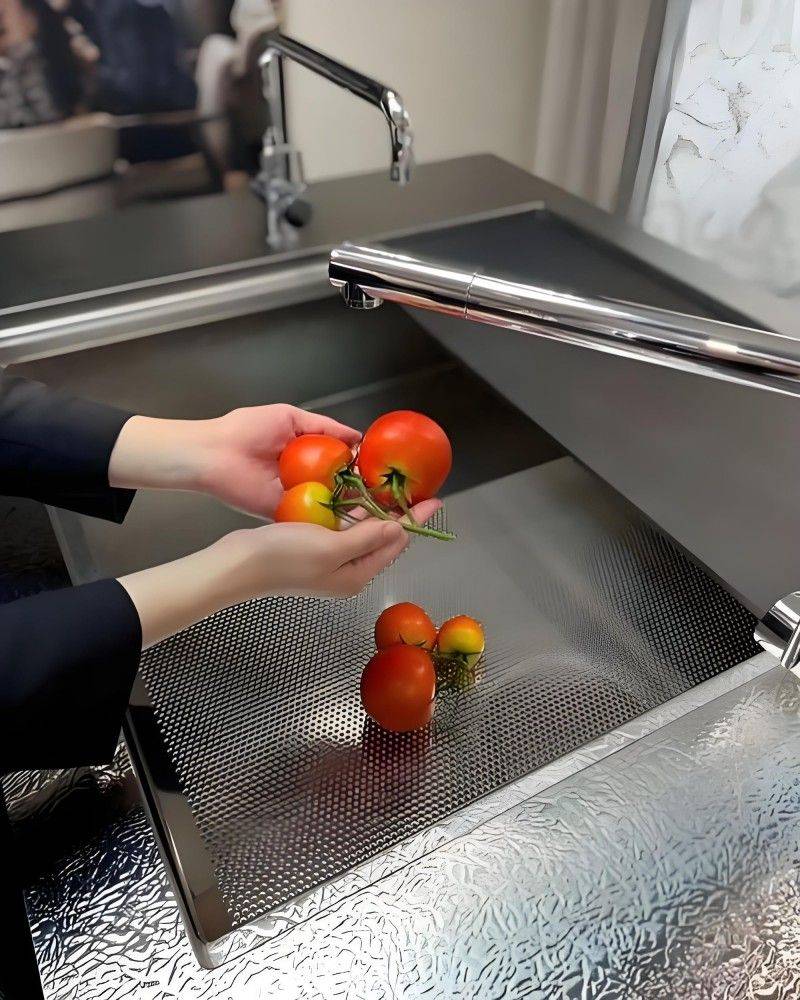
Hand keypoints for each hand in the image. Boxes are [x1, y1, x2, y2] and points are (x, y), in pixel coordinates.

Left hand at [109, 404, 360, 517]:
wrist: (213, 454)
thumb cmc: (245, 430)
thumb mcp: (290, 417)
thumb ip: (324, 427)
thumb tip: (355, 436)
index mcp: (305, 454)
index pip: (340, 462)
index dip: (360, 466)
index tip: (382, 469)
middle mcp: (302, 477)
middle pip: (338, 486)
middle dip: (359, 490)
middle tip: (385, 494)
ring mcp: (294, 496)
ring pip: (327, 504)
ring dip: (348, 507)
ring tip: (376, 510)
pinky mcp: (282, 513)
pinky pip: (307, 518)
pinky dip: (325, 521)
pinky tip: (349, 522)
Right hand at [119, 498, 440, 647]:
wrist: (237, 566)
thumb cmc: (284, 558)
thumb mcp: (332, 547)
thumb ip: (368, 538)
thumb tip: (400, 529)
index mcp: (357, 575)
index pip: (396, 543)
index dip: (415, 520)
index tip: (434, 500)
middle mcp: (347, 571)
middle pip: (382, 539)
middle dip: (398, 515)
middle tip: (414, 489)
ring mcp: (329, 561)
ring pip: (362, 533)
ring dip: (376, 512)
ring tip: (390, 488)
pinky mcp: (312, 550)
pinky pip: (342, 529)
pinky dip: (352, 513)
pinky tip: (353, 495)